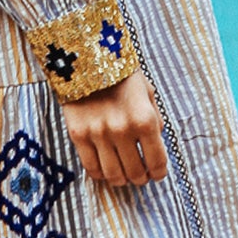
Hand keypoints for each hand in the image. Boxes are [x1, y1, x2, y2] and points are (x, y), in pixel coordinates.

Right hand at [60, 72, 167, 188]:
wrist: (85, 56)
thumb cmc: (120, 73)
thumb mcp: (147, 91)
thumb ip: (155, 118)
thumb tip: (157, 142)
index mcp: (144, 119)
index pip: (157, 161)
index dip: (159, 173)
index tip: (157, 174)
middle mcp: (122, 130)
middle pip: (135, 172)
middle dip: (141, 179)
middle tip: (141, 177)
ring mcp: (98, 134)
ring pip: (113, 175)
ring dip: (122, 180)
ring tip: (124, 177)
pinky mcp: (78, 135)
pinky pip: (90, 167)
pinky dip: (100, 174)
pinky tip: (105, 169)